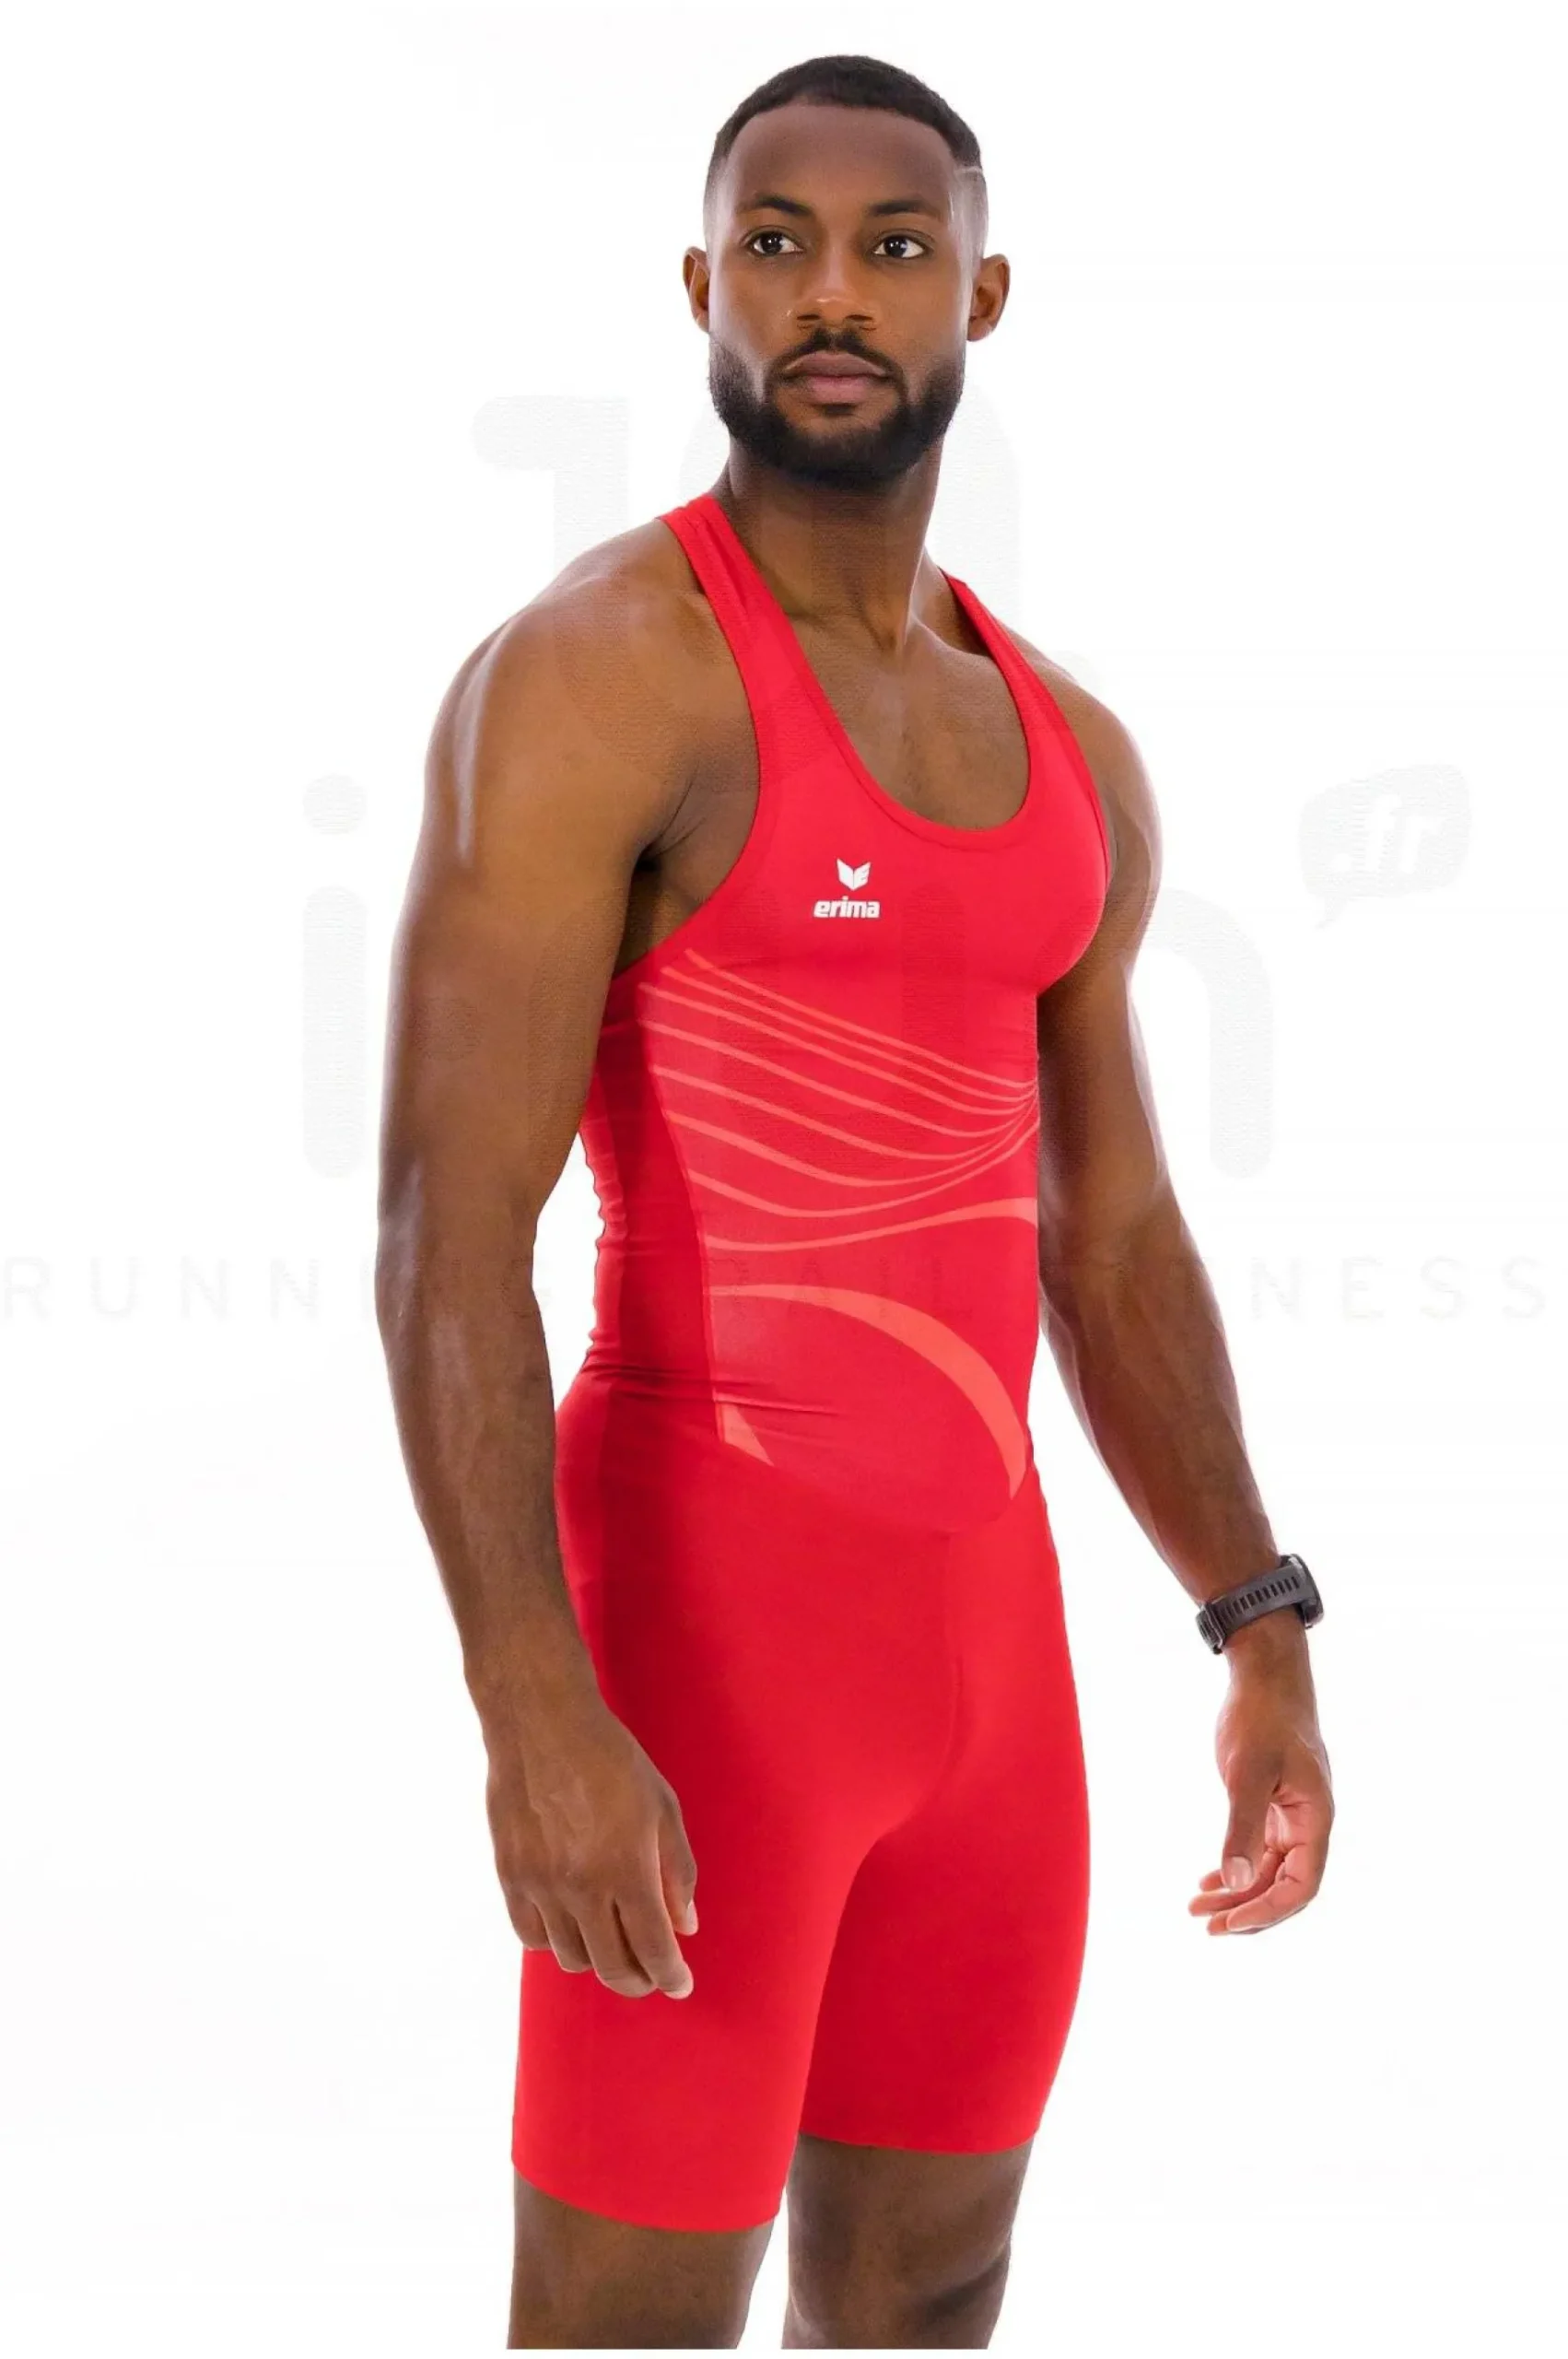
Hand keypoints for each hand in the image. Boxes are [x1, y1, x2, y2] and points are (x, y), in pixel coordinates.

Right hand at [483, 1683, 698, 1997]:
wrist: (541, 1723)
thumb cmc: (611, 1759)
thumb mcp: (662, 1807)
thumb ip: (677, 1871)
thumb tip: (684, 1926)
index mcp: (627, 1868)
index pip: (653, 1948)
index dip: (670, 1976)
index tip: (680, 1985)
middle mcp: (582, 1886)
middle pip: (611, 1966)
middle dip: (639, 1980)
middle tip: (651, 1976)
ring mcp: (541, 1885)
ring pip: (571, 1957)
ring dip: (599, 1960)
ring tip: (613, 1943)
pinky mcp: (510, 1877)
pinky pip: (530, 1937)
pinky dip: (555, 1943)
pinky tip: (572, 1926)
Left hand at [1189, 1620, 1333, 1935]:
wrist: (1265, 1675)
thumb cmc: (1262, 1717)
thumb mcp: (1247, 1772)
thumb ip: (1243, 1827)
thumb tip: (1238, 1883)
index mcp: (1315, 1820)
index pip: (1301, 1887)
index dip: (1267, 1912)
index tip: (1228, 1923)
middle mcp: (1308, 1824)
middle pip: (1284, 1886)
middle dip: (1247, 1910)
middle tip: (1205, 1925)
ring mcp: (1291, 1815)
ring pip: (1270, 1870)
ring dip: (1237, 1892)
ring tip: (1196, 1907)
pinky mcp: (1273, 1804)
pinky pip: (1261, 1850)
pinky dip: (1238, 1868)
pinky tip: (1209, 1879)